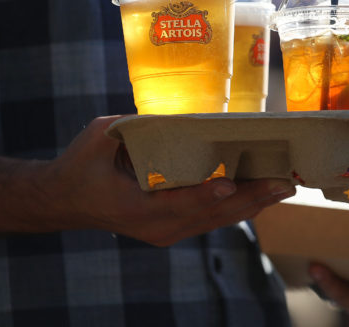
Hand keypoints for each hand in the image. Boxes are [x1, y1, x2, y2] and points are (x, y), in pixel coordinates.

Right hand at [43, 115, 295, 245]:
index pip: (179, 203)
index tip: (232, 185)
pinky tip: (259, 194)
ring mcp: (166, 231)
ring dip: (252, 205)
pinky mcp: (172, 228)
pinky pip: (210, 219)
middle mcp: (157, 226)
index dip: (207, 195)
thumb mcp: (100, 137)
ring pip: (217, 221)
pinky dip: (236, 207)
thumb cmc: (81, 167)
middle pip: (212, 216)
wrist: (64, 201)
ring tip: (283, 189)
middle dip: (251, 200)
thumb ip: (131, 125)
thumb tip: (171, 116)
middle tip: (284, 184)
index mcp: (137, 207)